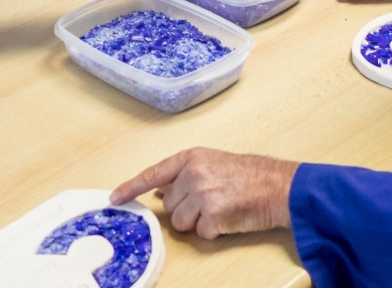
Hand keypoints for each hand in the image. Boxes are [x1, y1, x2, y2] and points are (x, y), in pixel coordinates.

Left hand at [110, 148, 296, 238]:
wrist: (276, 185)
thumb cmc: (249, 174)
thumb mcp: (213, 162)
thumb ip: (185, 173)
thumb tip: (162, 189)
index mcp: (192, 157)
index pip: (154, 173)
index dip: (132, 187)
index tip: (115, 198)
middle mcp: (193, 173)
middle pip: (170, 205)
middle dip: (186, 208)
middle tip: (211, 200)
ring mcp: (202, 194)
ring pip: (180, 223)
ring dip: (198, 222)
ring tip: (220, 208)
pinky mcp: (213, 215)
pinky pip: (201, 233)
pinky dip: (213, 231)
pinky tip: (228, 217)